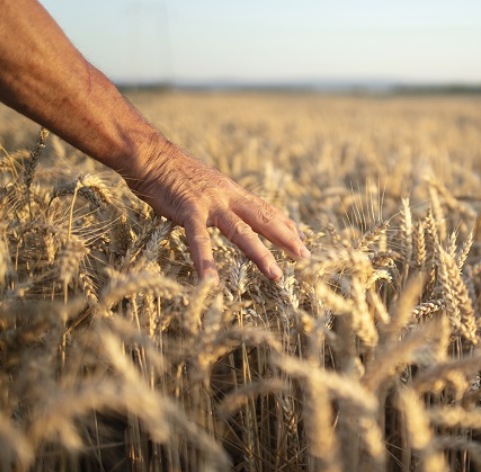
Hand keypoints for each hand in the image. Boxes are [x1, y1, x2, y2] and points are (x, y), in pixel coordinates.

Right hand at [127, 141, 308, 281]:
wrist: (149, 154)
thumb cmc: (173, 171)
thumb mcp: (207, 184)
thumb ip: (221, 198)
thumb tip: (232, 210)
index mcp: (232, 191)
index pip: (265, 209)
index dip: (284, 223)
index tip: (301, 237)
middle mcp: (228, 196)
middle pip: (263, 219)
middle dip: (286, 239)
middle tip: (305, 257)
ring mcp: (210, 204)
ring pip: (241, 231)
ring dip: (260, 254)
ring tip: (275, 275)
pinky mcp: (188, 211)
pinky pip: (199, 239)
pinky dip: (205, 261)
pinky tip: (211, 281)